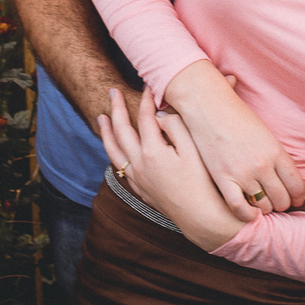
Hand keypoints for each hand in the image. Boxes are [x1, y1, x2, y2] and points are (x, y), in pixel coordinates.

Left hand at [98, 88, 238, 251]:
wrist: (201, 218)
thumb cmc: (203, 182)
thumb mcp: (193, 149)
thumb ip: (175, 127)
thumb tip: (159, 115)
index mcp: (152, 151)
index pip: (145, 117)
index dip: (147, 99)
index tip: (148, 86)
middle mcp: (139, 164)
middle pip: (121, 130)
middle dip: (117, 108)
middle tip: (113, 92)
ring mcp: (137, 178)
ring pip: (114, 151)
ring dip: (106, 132)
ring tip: (101, 117)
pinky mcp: (140, 189)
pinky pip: (119, 167)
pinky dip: (114, 153)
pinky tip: (115, 149)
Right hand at [162, 60, 304, 222]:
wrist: (208, 106)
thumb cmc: (236, 115)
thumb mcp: (264, 133)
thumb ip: (276, 155)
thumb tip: (286, 176)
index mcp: (276, 151)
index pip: (297, 185)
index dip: (298, 196)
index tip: (295, 199)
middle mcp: (263, 164)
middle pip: (282, 199)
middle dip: (282, 204)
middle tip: (277, 202)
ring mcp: (243, 173)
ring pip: (263, 206)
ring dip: (264, 208)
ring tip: (261, 205)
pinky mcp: (223, 179)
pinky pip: (239, 208)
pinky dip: (246, 215)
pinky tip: (248, 213)